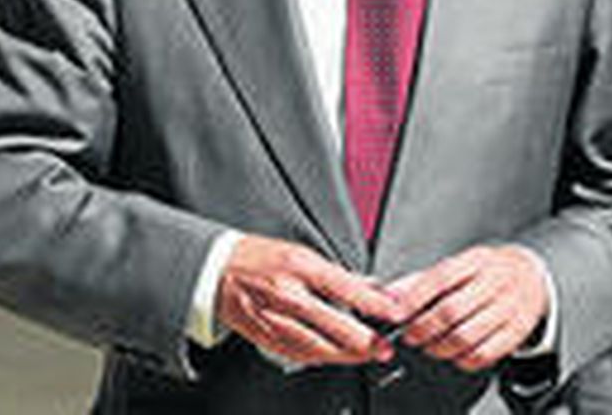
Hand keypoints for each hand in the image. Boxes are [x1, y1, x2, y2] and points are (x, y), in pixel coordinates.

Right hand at [215, 234, 402, 367]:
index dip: (374, 304)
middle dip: (364, 340)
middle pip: (334, 325)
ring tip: (367, 356)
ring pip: (318, 347)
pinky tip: (336, 357)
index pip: (346, 287)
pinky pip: (299, 355)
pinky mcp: (266, 339)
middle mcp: (288, 295)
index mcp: (300, 267)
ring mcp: (275, 320)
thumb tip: (368, 285)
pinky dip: (321, 358)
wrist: (217, 270)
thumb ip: (335, 274)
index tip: (394, 312)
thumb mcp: (302, 253)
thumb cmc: (260, 257)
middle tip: (385, 348)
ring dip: (347, 355)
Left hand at [384, 245, 549, 372]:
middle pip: (452, 310)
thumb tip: (390, 294)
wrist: (531, 277)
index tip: (398, 313)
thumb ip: (422, 280)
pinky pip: (484, 354)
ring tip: (429, 346)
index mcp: (476, 260)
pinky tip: (453, 353)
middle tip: (410, 335)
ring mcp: (508, 307)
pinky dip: (462, 359)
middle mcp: (494, 281)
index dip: (416, 298)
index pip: (442, 277)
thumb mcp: (459, 265)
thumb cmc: (486, 272)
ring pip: (466, 336)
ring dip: (439, 347)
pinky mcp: (516, 332)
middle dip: (424, 328)